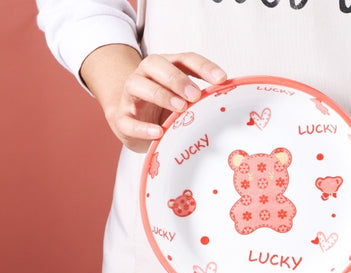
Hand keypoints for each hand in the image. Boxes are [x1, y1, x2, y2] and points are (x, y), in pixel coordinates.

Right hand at [80, 45, 226, 151]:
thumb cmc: (161, 110)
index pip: (185, 59)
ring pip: (137, 85)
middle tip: (195, 95)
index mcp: (164, 68)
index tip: (221, 79)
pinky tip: (158, 132)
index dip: (203, 67)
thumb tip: (226, 106)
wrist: (129, 123)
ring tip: (180, 108)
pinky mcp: (121, 118)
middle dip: (177, 78)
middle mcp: (145, 75)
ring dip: (160, 95)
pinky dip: (143, 127)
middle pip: (156, 64)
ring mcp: (129, 96)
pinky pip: (128, 121)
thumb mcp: (182, 101)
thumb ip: (198, 100)